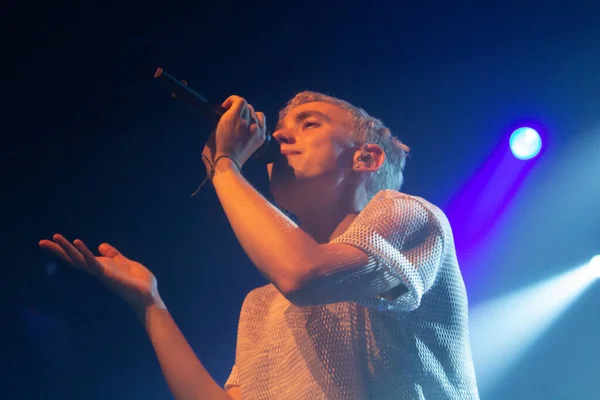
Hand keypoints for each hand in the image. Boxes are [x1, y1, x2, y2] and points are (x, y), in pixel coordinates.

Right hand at [39, 234, 161, 312]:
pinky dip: (85, 252)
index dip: (67, 249)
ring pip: (80, 259)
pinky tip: (76, 242)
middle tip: (41, 242)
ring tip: (55, 237)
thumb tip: (101, 245)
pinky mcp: (107, 274)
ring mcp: (101, 273)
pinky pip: (93, 262)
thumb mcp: (125, 262)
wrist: (149, 295)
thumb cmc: (139, 282)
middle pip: (74, 259)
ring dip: (67, 248)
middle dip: (58, 250)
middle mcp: (98, 270)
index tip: (53, 240)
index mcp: (102, 266)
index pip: (80, 257)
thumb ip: (113, 255)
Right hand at [202, 95, 266, 171]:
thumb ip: (223, 119)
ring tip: (243, 121)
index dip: (232, 101)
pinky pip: (262, 121)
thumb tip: (228, 115)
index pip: (239, 100)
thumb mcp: (215, 130)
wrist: (227, 164)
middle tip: (233, 116)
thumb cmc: (216, 150)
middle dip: (239, 109)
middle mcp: (245, 121)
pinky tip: (252, 126)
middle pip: (247, 106)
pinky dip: (257, 121)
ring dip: (248, 114)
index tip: (226, 107)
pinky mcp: (261, 137)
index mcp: (232, 118)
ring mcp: (255, 129)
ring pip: (255, 112)